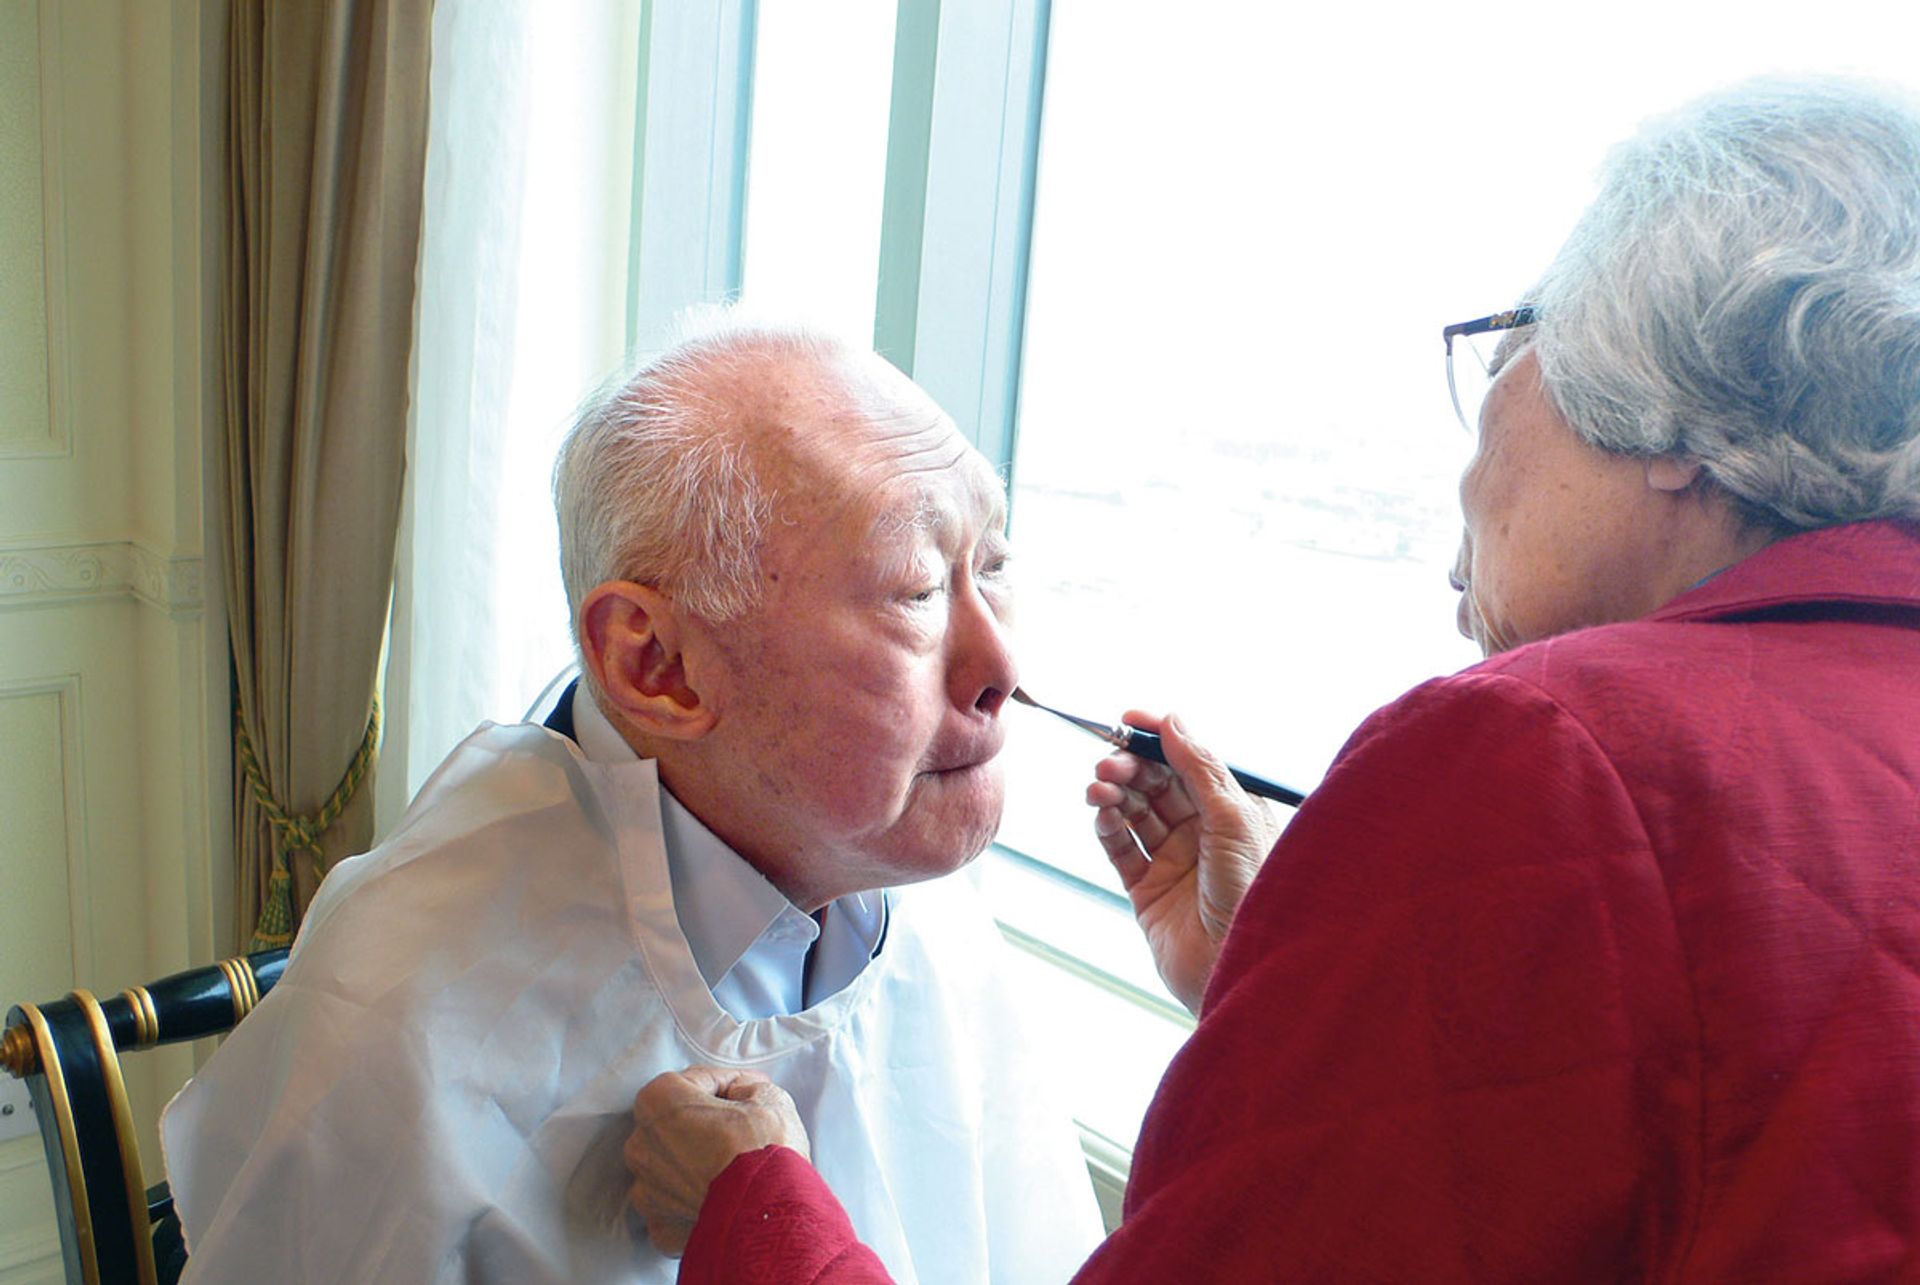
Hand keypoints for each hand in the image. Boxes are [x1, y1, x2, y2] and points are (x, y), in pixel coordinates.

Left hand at [624, 1066, 810, 1256]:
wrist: (770, 1214)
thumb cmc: (764, 1151)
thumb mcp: (768, 1095)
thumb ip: (746, 1087)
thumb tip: (742, 1096)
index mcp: (659, 1101)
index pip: (695, 1081)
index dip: (727, 1083)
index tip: (747, 1091)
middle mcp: (641, 1144)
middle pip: (674, 1125)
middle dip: (703, 1124)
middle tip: (741, 1129)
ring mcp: (646, 1190)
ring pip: (670, 1168)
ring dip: (694, 1164)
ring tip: (731, 1168)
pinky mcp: (660, 1227)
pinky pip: (674, 1207)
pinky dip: (693, 1202)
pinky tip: (721, 1198)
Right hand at [1087, 711, 1279, 1013]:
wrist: (1237, 969)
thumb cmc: (1252, 894)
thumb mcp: (1234, 819)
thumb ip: (1200, 767)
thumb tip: (1174, 721)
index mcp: (1233, 811)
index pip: (1190, 761)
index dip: (1159, 737)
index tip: (1128, 719)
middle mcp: (1204, 832)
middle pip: (1157, 784)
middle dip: (1131, 767)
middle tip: (1108, 762)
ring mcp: (1174, 862)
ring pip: (1135, 813)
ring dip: (1114, 794)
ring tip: (1098, 789)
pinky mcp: (1148, 892)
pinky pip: (1120, 850)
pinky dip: (1107, 828)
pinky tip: (1101, 815)